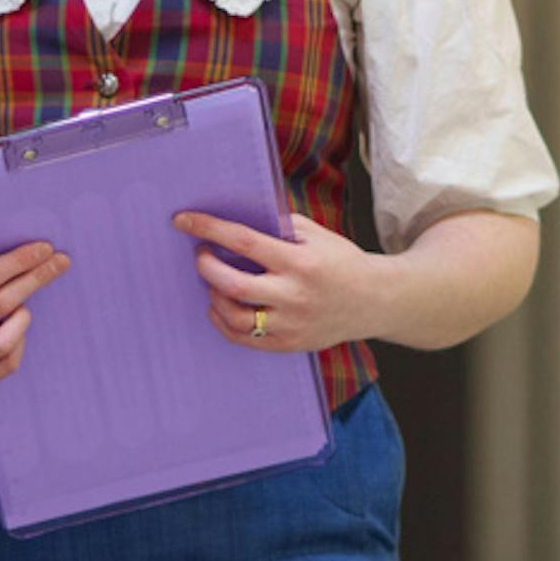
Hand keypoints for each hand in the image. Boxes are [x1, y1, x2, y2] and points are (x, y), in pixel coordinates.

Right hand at [0, 241, 69, 395]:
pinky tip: (13, 328)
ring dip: (23, 315)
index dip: (17, 262)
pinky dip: (18, 341)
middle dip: (34, 279)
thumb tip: (23, 248)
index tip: (44, 248)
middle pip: (0, 305)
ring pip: (7, 340)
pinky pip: (7, 363)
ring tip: (21, 305)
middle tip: (59, 262)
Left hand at [175, 208, 378, 353]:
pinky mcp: (290, 344)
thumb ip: (279, 226)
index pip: (244, 242)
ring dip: (213, 296)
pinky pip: (244, 339)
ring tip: (213, 282)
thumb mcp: (316, 235)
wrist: (376, 301)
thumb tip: (237, 216)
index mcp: (300, 262)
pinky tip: (220, 307)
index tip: (183, 220)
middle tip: (201, 254)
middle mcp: (294, 295)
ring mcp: (291, 324)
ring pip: (234, 317)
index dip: (209, 229)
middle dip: (206, 266)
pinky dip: (223, 322)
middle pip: (232, 284)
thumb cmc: (341, 262)